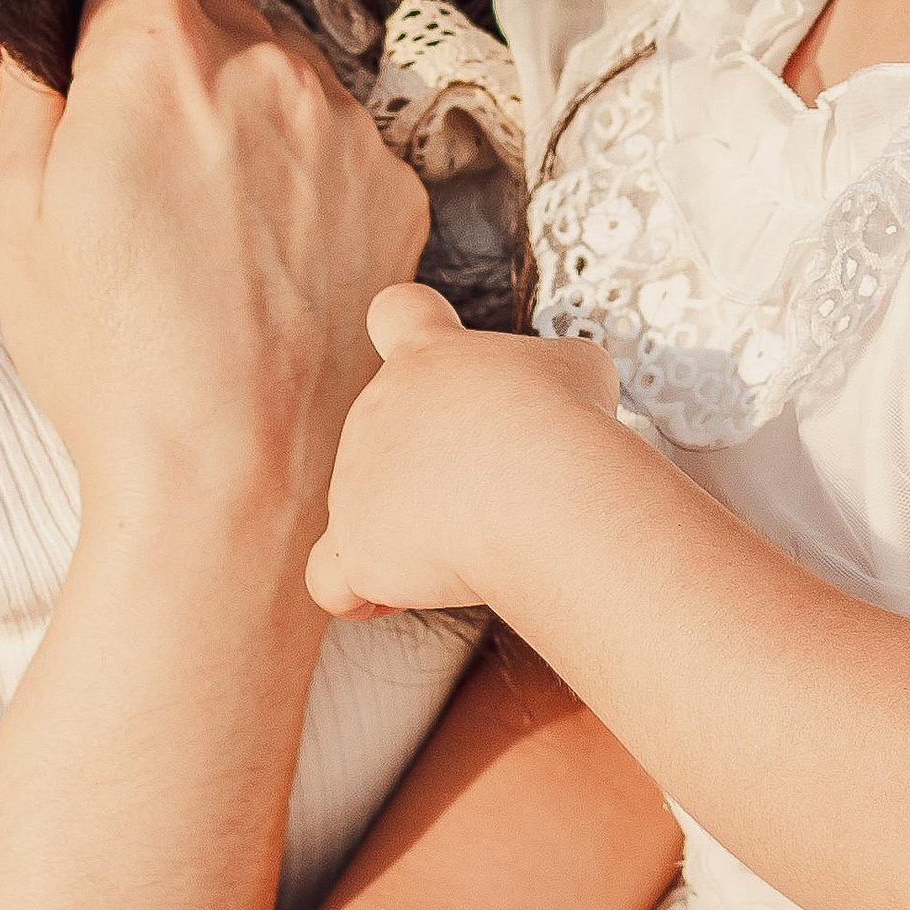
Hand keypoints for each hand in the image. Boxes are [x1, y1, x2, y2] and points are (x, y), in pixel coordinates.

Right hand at [0, 0, 429, 518]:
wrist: (241, 483)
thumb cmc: (105, 358)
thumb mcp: (14, 215)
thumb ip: (36, 80)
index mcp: (150, 52)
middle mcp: (262, 60)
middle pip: (206, 3)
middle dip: (168, 44)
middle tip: (131, 162)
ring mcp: (341, 120)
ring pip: (274, 72)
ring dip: (238, 113)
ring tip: (200, 238)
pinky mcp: (397, 180)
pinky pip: (333, 139)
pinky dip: (298, 172)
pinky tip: (265, 261)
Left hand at [305, 286, 614, 619]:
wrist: (539, 487)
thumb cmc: (567, 422)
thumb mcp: (577, 367)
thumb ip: (548, 373)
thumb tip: (555, 398)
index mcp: (427, 353)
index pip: (396, 314)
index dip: (412, 333)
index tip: (443, 363)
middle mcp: (377, 407)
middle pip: (391, 433)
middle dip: (441, 463)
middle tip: (506, 486)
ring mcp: (355, 480)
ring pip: (371, 509)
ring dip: (418, 532)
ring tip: (481, 545)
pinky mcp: (355, 546)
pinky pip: (331, 578)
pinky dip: (360, 588)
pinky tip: (395, 595)